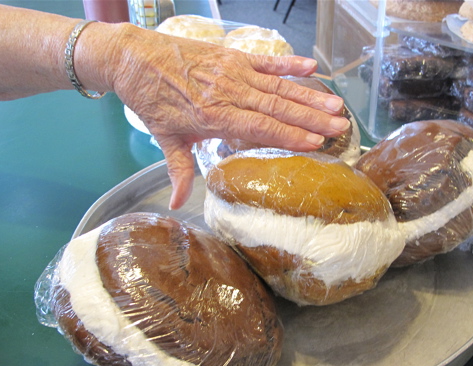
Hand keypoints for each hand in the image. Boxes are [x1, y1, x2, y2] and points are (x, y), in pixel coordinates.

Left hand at [108, 25, 349, 208]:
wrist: (132, 57)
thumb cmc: (150, 99)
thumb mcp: (165, 139)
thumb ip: (179, 171)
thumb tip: (179, 203)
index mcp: (214, 116)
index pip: (261, 128)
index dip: (290, 136)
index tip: (316, 143)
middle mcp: (229, 92)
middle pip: (278, 108)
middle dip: (311, 119)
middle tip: (340, 127)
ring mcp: (232, 71)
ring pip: (278, 86)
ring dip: (309, 96)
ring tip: (335, 104)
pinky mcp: (232, 56)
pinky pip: (266, 61)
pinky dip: (289, 64)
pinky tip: (311, 67)